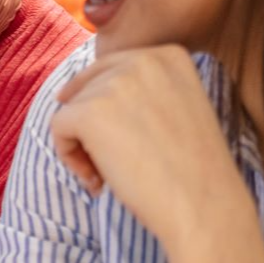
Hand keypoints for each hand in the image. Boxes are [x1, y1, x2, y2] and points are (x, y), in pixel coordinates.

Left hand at [49, 45, 255, 246]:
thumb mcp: (180, 109)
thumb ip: (145, 91)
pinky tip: (97, 180)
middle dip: (94, 127)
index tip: (128, 142)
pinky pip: (58, 127)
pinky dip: (69, 157)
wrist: (204, 206)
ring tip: (109, 177)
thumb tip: (81, 91)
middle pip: (91, 87)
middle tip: (115, 164)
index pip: (114, 70)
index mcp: (170, 56)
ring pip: (73, 108)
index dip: (110, 110)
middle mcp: (144, 60)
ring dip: (84, 146)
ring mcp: (116, 83)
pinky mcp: (90, 111)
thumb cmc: (194, 171)